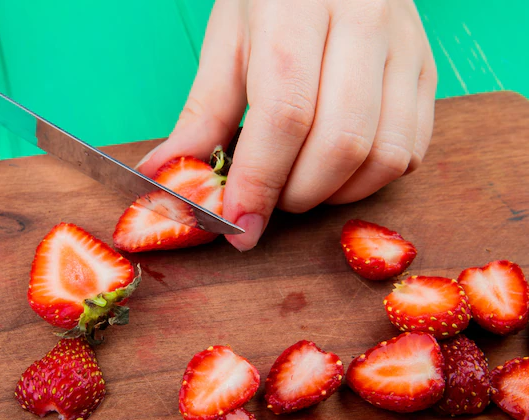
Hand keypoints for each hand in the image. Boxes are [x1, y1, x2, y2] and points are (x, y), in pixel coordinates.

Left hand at [137, 0, 436, 250]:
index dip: (259, 182)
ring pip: (384, 155)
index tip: (238, 225)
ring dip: (336, 194)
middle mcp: (364, 23)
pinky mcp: (427, 70)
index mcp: (298, 10)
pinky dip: (370, 179)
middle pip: (341, 144)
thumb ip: (203, 113)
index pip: (284, 115)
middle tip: (269, 198)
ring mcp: (405, 47)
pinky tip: (338, 168)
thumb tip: (165, 175)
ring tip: (302, 182)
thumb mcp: (226, 42)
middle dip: (297, 194)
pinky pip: (411, 150)